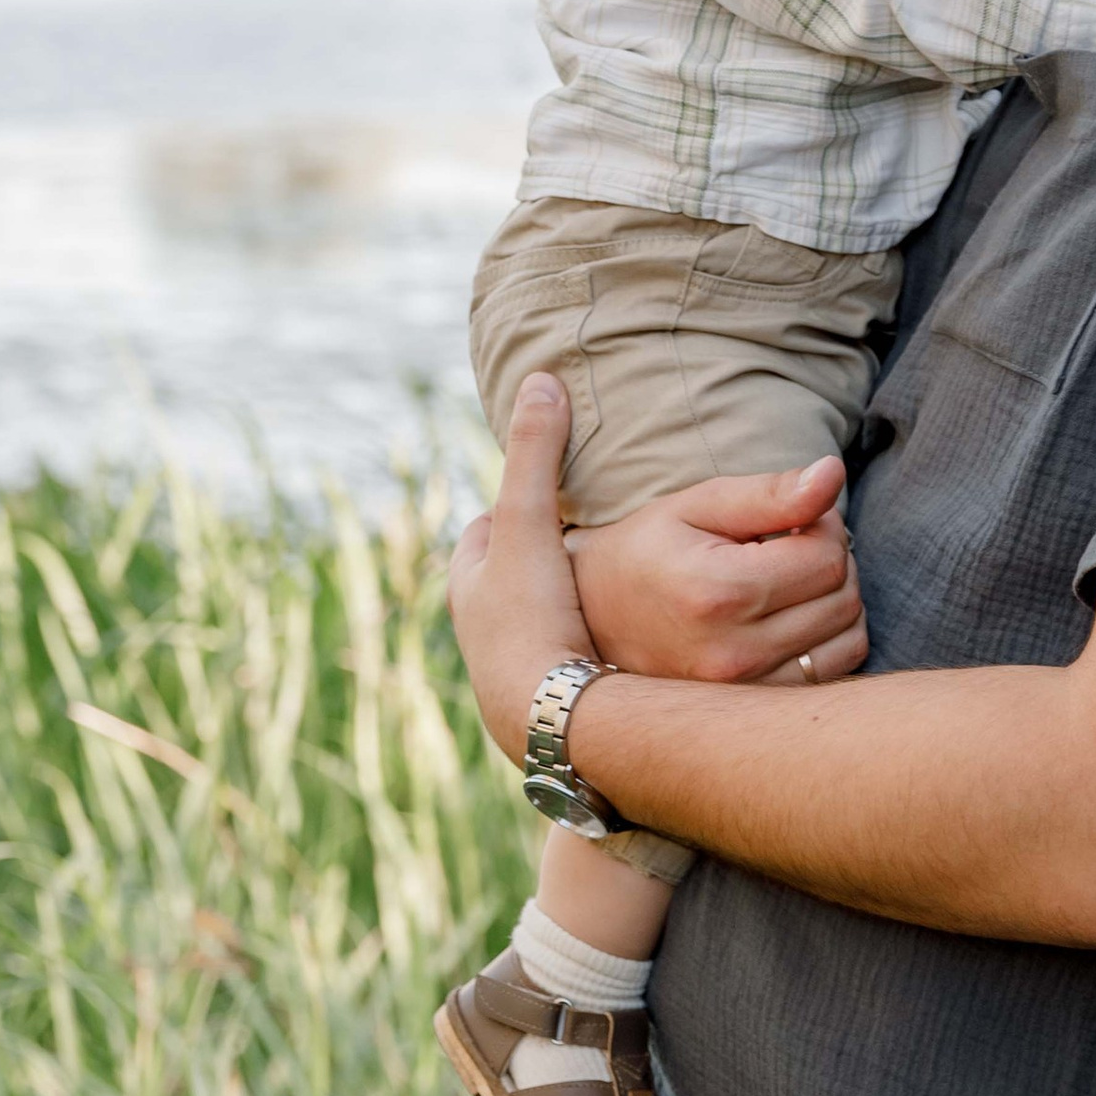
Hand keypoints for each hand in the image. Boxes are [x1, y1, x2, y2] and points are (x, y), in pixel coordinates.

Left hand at [447, 373, 598, 762]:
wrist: (547, 716)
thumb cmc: (529, 618)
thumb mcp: (530, 523)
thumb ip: (537, 455)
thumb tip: (540, 379)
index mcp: (468, 580)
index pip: (488, 525)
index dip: (518, 503)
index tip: (552, 489)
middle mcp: (483, 624)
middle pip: (515, 570)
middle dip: (544, 550)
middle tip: (587, 531)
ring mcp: (516, 660)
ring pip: (542, 610)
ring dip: (570, 594)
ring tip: (615, 579)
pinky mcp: (551, 689)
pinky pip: (573, 645)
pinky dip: (592, 632)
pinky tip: (627, 633)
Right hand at [566, 457, 869, 684]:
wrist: (591, 623)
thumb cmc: (645, 552)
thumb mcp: (695, 506)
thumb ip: (768, 493)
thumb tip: (833, 475)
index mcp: (718, 593)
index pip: (827, 555)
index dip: (821, 524)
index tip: (789, 519)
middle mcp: (736, 652)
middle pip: (843, 595)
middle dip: (831, 558)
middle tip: (789, 545)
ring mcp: (748, 691)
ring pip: (849, 634)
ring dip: (836, 598)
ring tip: (790, 580)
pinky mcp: (758, 710)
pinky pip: (836, 670)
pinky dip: (831, 637)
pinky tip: (795, 616)